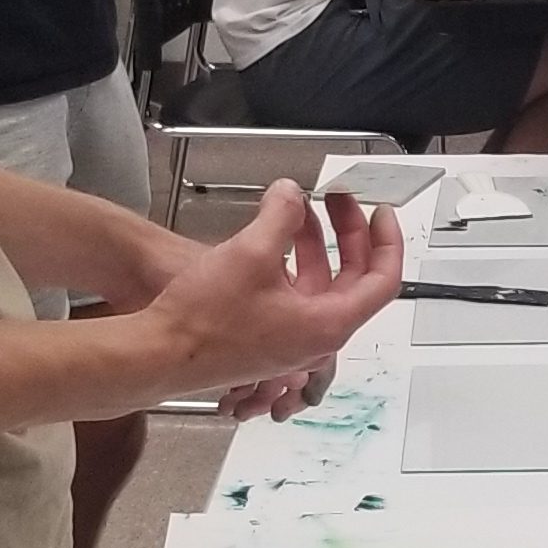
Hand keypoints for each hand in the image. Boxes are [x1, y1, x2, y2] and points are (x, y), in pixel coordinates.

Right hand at [112, 186, 402, 404]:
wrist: (159, 354)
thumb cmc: (205, 318)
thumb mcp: (251, 252)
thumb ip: (281, 215)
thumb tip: (292, 192)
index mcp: (328, 324)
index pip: (382, 282)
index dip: (388, 242)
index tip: (382, 212)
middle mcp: (316, 338)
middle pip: (352, 280)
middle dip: (348, 234)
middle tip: (338, 200)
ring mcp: (292, 341)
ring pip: (320, 285)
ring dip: (315, 245)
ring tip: (297, 209)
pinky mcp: (267, 339)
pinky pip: (294, 296)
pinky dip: (292, 263)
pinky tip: (273, 238)